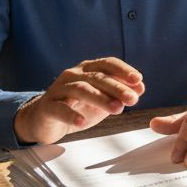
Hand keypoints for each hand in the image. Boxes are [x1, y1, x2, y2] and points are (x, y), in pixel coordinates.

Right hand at [14, 57, 144, 144]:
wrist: (45, 120)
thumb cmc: (78, 107)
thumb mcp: (102, 99)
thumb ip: (120, 93)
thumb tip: (140, 88)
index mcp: (87, 70)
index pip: (107, 64)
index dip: (123, 70)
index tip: (138, 79)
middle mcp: (72, 75)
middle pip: (97, 77)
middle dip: (117, 87)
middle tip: (133, 99)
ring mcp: (58, 90)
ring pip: (81, 90)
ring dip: (101, 99)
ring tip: (117, 109)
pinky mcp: (47, 107)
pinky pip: (59, 109)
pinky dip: (71, 115)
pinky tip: (81, 122)